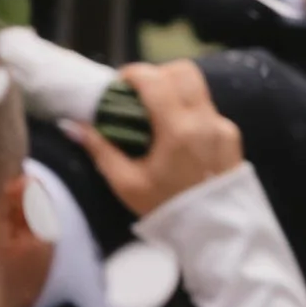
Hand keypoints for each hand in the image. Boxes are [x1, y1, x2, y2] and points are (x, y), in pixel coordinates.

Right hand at [68, 59, 241, 217]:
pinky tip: (178, 137)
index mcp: (178, 131)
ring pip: (198, 88)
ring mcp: (222, 127)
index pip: (155, 79)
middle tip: (139, 93)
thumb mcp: (127, 184)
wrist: (214, 235)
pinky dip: (190, 112)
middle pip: (183, 71)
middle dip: (158, 73)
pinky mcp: (231, 136)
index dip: (133, 73)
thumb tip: (74, 126)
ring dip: (175, 90)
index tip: (120, 84)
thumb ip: (101, 150)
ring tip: (157, 114)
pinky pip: (208, 110)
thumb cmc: (167, 211)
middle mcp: (205, 121)